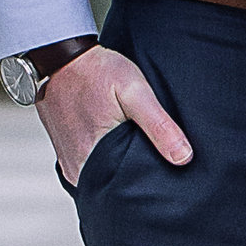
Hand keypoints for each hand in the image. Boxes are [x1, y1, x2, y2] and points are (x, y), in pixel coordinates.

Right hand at [37, 42, 191, 183]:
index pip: (125, 190)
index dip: (147, 186)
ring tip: (139, 156)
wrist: (60, 55)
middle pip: (113, 186)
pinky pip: (90, 166)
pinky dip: (105, 161)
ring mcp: (68, 161)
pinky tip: (119, 148)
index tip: (164, 179)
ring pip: (102, 177)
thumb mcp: (134, 92)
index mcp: (91, 160)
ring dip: (119, 169)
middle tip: (156, 168)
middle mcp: (76, 168)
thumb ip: (159, 126)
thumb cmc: (97, 71)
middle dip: (134, 180)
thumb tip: (184, 157)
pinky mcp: (64, 152)